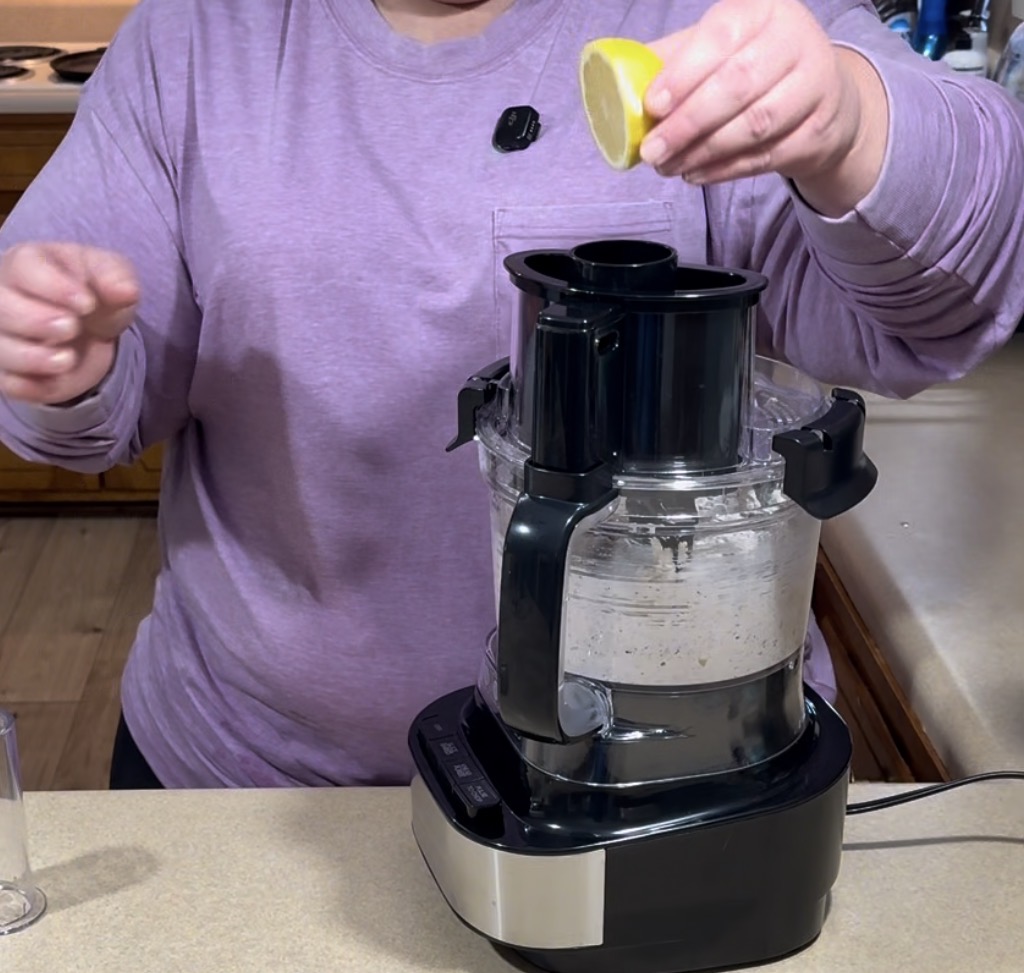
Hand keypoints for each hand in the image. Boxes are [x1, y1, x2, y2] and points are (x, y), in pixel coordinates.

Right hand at [0, 242, 138, 404]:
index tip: (87, 303)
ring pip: (1, 348)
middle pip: (1, 308)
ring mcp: (4, 336)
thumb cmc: (93, 290)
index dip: (54, 287)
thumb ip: (116, 278)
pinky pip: (10, 383)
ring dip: (32, 357)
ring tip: (68, 359)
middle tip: (71, 327)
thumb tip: (126, 291)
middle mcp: (4, 297)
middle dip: (36, 320)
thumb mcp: (111, 276)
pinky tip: (54, 381)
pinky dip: (30, 386)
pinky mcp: (11, 372)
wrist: (91, 327)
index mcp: (27, 263)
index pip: (24, 268)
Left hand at [640, 0, 888, 215]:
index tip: (652, 106)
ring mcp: (814, 86)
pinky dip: (725, 170)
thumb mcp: (716, 50)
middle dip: (687, 124)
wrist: (820, 97)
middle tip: (653, 151)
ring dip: (703, 153)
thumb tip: (619, 87)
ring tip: (669, 166)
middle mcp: (795, 40)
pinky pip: (766, 157)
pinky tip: (696, 174)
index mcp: (762, 10)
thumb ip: (672, 62)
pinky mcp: (818, 131)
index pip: (721, 37)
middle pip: (738, 85)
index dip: (684, 74)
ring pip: (753, 126)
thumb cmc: (753, 66)